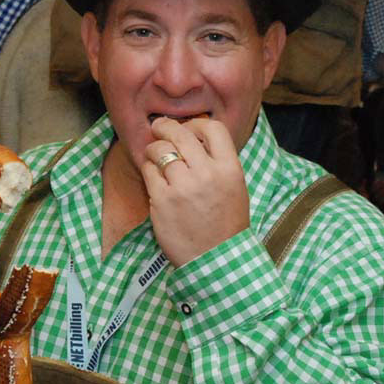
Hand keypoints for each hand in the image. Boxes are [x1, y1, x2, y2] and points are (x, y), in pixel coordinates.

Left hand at [140, 118, 249, 266]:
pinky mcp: (162, 200)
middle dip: (166, 126)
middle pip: (181, 133)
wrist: (217, 260)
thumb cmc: (226, 225)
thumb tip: (196, 136)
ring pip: (160, 150)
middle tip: (159, 127)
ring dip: (154, 148)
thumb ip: (218, 162)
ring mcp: (182, 187)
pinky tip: (152, 173)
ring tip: (154, 153)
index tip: (188, 127)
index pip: (212, 128)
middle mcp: (206, 174)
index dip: (196, 123)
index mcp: (229, 169)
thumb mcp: (235, 187)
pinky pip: (149, 171)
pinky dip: (148, 168)